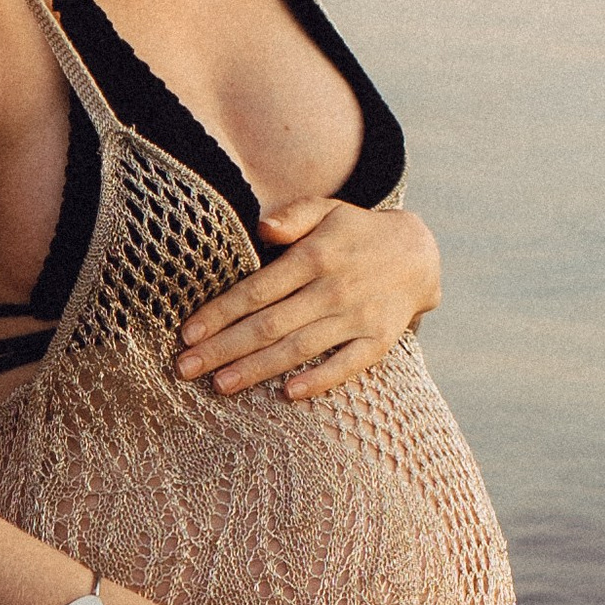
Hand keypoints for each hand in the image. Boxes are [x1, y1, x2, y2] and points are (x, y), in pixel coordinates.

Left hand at [176, 201, 440, 404]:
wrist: (419, 254)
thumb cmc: (355, 232)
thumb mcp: (326, 209)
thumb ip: (293, 216)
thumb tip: (263, 227)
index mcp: (315, 256)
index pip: (257, 290)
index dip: (220, 313)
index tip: (187, 334)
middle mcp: (334, 289)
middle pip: (269, 324)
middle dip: (224, 348)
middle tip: (185, 368)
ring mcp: (358, 317)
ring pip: (299, 348)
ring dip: (258, 369)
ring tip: (220, 385)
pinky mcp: (379, 340)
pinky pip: (348, 365)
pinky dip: (320, 380)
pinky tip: (288, 394)